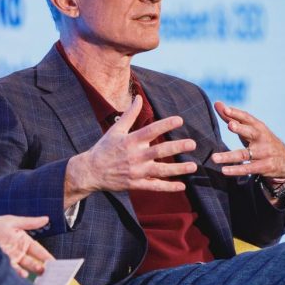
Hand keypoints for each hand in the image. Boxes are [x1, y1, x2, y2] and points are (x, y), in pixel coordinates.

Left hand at [0, 215, 54, 276]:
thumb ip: (30, 223)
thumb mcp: (14, 222)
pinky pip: (12, 269)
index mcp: (24, 241)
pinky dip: (19, 273)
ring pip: (25, 266)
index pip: (39, 250)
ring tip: (40, 272)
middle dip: (43, 266)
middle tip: (50, 271)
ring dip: (33, 270)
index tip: (56, 263)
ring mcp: (12, 258)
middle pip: (34, 261)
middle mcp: (19, 252)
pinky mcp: (3, 262)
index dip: (47, 256)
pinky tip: (24, 274)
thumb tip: (46, 218)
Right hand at [63, 95, 197, 206]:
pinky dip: (168, 187)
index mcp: (130, 141)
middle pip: (159, 151)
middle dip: (177, 147)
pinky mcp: (135, 184)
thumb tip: (139, 97)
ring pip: (160, 171)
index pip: (150, 131)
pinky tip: (182, 186)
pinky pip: (154, 186)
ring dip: (177, 169)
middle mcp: (134, 156)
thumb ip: (130, 114)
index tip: (180, 120)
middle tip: (193, 144)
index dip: (165, 125)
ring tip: (193, 166)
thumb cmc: (104, 148)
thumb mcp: (115, 129)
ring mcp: (136, 172)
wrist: (90, 172)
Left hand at [211, 101, 284, 179]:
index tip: (225, 109)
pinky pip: (248, 168)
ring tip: (214, 158)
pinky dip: (236, 170)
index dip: (237, 113)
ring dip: (229, 156)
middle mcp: (262, 138)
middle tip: (230, 125)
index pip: (247, 118)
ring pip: (244, 154)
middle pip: (251, 132)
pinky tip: (224, 170)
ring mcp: (265, 153)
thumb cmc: (261, 141)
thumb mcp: (250, 130)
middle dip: (241, 128)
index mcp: (259, 127)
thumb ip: (232, 118)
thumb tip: (217, 103)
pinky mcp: (265, 166)